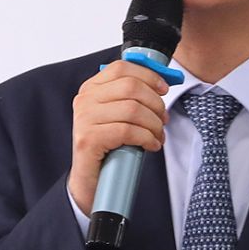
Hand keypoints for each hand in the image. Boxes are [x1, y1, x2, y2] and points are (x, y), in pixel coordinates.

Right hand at [68, 60, 169, 214]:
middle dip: (155, 103)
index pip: (121, 68)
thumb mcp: (119, 116)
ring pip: (133, 110)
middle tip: (163, 119)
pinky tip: (151, 145)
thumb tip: (162, 85)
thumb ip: (132, 98)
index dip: (148, 76)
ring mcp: (84, 119)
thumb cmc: (109, 147)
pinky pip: (127, 131)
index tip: (164, 89)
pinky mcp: (89, 139)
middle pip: (131, 87)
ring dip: (154, 124)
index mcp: (91, 89)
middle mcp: (85, 100)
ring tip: (157, 136)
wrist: (90, 181)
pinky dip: (147, 138)